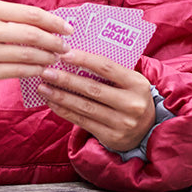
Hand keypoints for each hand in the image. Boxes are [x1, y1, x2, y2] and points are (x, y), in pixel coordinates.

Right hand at [0, 0, 71, 89]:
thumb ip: (6, 14)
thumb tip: (41, 21)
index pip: (31, 13)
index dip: (54, 21)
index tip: (68, 28)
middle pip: (33, 34)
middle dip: (55, 42)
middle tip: (66, 47)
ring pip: (27, 55)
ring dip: (47, 58)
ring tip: (55, 59)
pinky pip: (16, 72)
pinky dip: (33, 71)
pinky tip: (41, 70)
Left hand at [36, 49, 156, 153]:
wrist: (148, 130)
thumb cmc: (132, 97)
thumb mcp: (130, 82)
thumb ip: (110, 71)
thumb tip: (74, 55)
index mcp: (137, 83)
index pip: (107, 67)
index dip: (84, 59)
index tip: (63, 54)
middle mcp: (131, 104)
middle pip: (92, 89)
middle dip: (66, 80)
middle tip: (46, 72)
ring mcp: (122, 123)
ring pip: (85, 107)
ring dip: (60, 96)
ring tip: (43, 88)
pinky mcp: (111, 137)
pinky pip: (83, 122)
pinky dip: (65, 111)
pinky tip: (53, 103)